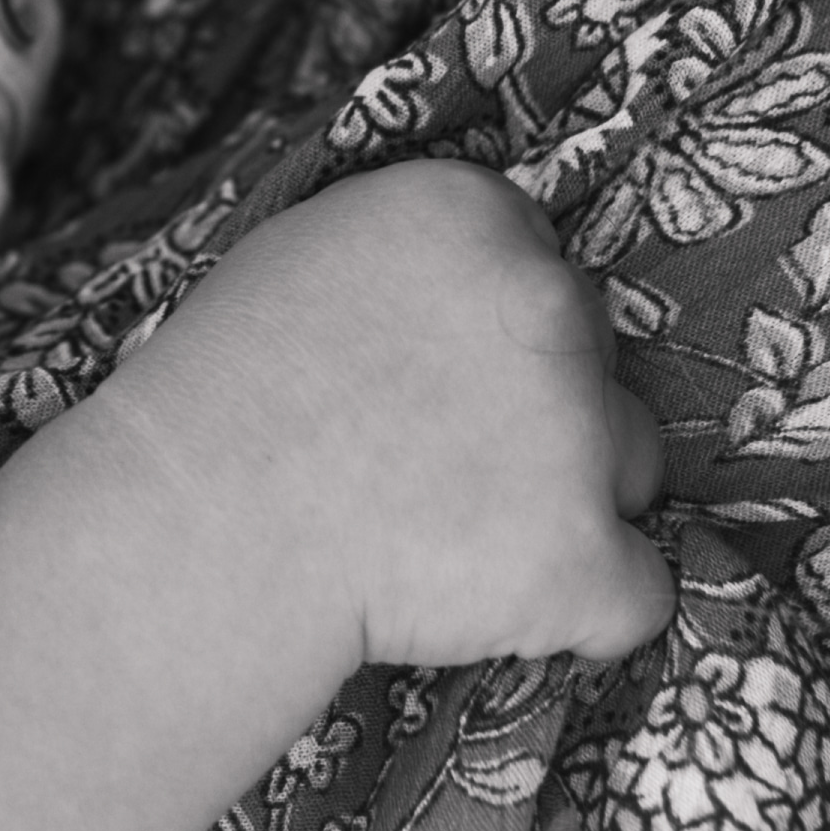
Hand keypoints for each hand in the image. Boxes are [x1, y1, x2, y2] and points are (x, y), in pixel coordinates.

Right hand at [102, 160, 674, 672]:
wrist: (193, 531)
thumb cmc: (218, 402)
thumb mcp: (304, 263)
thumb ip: (413, 260)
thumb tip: (466, 285)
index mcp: (473, 212)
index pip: (542, 272)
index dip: (492, 341)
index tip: (431, 390)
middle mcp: (542, 299)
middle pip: (595, 359)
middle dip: (541, 414)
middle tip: (432, 469)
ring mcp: (573, 429)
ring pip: (632, 466)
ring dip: (570, 506)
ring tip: (452, 544)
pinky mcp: (581, 553)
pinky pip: (636, 596)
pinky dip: (582, 618)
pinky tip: (491, 614)